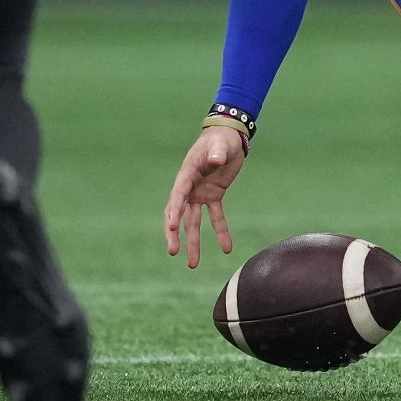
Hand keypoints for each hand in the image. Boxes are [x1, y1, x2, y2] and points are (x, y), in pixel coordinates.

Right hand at [163, 126, 246, 267]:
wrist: (229, 137)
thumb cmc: (221, 139)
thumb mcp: (220, 144)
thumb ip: (216, 153)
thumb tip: (214, 161)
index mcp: (187, 174)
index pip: (177, 196)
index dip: (174, 212)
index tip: (171, 227)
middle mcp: (189, 187)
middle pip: (178, 214)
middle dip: (175, 234)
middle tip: (173, 252)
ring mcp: (200, 193)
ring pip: (192, 222)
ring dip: (193, 241)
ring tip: (193, 264)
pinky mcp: (213, 196)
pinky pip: (215, 217)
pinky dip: (220, 231)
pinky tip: (226, 248)